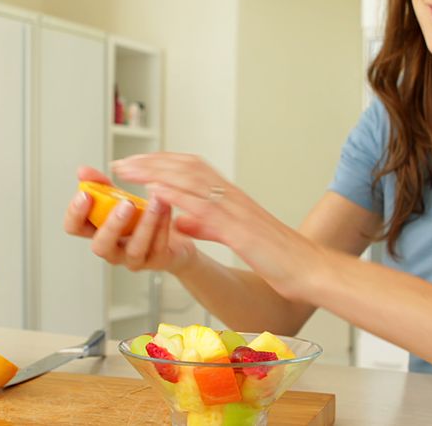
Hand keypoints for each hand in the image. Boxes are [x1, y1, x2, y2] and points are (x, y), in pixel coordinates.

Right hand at [62, 165, 194, 272]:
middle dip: (112, 225)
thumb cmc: (141, 218)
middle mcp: (113, 248)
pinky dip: (163, 225)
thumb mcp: (119, 197)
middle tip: (125, 203)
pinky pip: (159, 246)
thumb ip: (101, 185)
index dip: (75, 213)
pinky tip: (166, 207)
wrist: (175, 235)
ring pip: (134, 249)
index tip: (85, 194)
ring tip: (154, 202)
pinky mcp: (157, 260)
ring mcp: (134, 258)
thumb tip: (83, 171)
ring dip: (145, 224)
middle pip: (101, 246)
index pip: (75, 228)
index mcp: (98, 231)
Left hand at [111, 153, 324, 299]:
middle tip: (122, 162)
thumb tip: (182, 222)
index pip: (192, 168)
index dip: (162, 161)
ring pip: (191, 180)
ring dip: (155, 171)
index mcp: (231, 198)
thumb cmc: (277, 257)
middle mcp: (231, 197)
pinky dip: (177, 196)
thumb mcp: (235, 237)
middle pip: (186, 166)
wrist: (309, 269)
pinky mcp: (238, 230)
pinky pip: (203, 208)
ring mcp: (235, 211)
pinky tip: (155, 193)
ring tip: (129, 170)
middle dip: (151, 161)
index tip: (137, 161)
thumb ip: (208, 226)